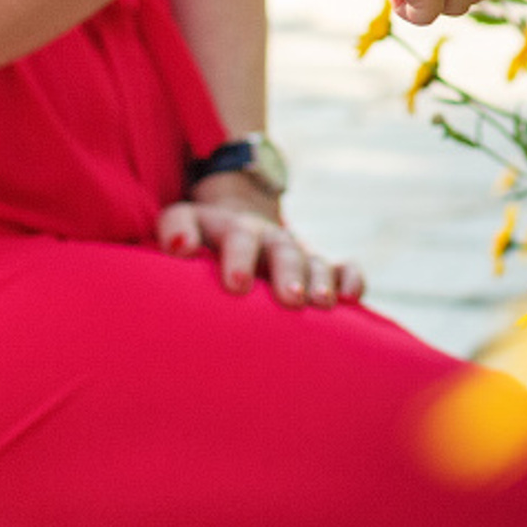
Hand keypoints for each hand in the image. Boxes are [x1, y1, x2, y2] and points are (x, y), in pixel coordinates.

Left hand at [156, 187, 365, 308]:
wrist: (237, 226)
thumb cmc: (202, 238)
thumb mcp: (184, 221)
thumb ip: (175, 230)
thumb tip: (180, 247)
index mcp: (234, 228)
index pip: (237, 236)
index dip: (239, 256)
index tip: (237, 286)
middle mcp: (268, 238)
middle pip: (281, 249)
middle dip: (287, 272)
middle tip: (290, 299)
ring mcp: (295, 252)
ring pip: (314, 260)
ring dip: (320, 279)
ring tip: (321, 304)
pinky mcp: (317, 267)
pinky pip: (342, 268)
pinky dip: (350, 278)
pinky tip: (351, 296)